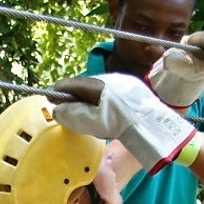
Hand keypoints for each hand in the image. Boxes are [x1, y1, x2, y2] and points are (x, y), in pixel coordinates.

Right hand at [51, 74, 195, 172]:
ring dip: (89, 98)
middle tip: (66, 107)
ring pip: (99, 89)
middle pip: (85, 85)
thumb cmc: (119, 123)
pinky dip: (103, 100)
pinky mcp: (134, 90)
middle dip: (74, 95)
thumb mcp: (91, 122)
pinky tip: (105, 111)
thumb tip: (58, 109)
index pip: (70, 84)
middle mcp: (109, 78)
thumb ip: (72, 114)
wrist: (152, 125)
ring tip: (85, 111)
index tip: (50, 98)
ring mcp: (123, 82)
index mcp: (96, 84)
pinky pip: (112, 92)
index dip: (58, 92)